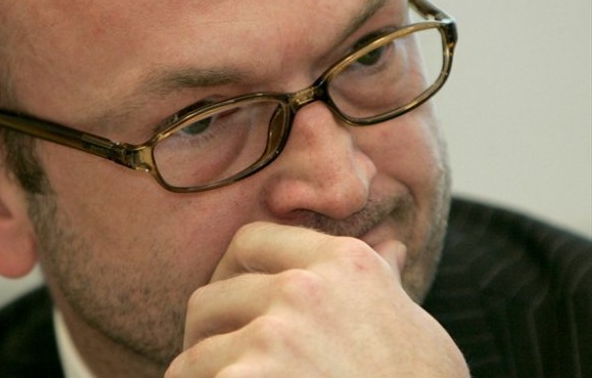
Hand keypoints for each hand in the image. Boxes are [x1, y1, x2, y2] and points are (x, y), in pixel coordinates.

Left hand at [165, 222, 468, 376]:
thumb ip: (387, 280)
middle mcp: (304, 287)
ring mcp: (275, 334)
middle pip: (213, 294)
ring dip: (201, 372)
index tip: (235, 302)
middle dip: (209, 329)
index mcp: (343, 262)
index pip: (252, 239)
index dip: (233, 269)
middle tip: (219, 355)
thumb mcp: (412, 322)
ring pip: (197, 346)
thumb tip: (393, 248)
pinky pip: (190, 377)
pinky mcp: (247, 377)